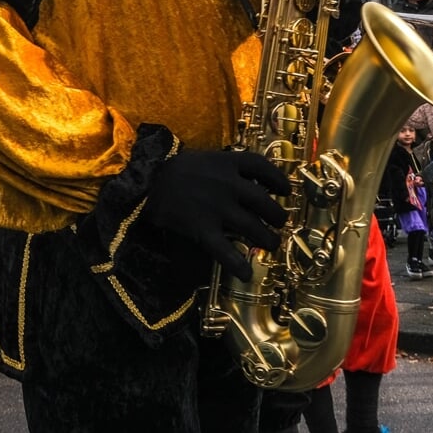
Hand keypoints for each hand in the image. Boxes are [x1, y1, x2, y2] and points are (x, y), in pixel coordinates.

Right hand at [145, 149, 291, 282]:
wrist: (146, 181)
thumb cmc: (174, 169)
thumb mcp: (204, 158)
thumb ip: (226, 167)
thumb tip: (252, 182)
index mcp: (228, 162)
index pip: (262, 168)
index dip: (279, 180)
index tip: (286, 190)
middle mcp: (228, 185)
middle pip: (264, 202)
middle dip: (277, 216)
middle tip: (280, 223)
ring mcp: (217, 208)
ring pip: (253, 228)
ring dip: (267, 239)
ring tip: (271, 244)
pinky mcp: (203, 229)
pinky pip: (226, 251)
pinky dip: (238, 264)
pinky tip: (247, 274)